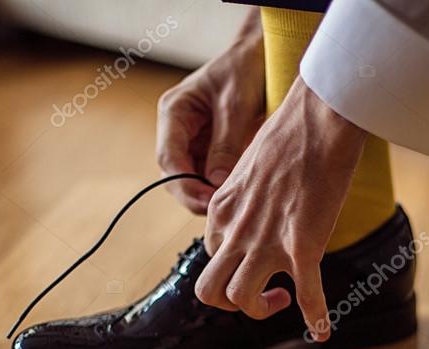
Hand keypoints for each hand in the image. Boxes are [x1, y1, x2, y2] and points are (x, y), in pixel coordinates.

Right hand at [156, 9, 264, 213]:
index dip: (184, 185)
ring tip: (234, 206)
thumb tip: (216, 183)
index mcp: (174, 113)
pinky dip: (221, 189)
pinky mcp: (212, 150)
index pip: (168, 158)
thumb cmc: (245, 68)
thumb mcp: (236, 104)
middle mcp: (178, 130)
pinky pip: (211, 177)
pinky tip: (239, 196)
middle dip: (195, 196)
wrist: (260, 55)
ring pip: (193, 180)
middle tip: (222, 212)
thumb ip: (225, 144)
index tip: (206, 201)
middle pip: (176, 175)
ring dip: (209, 195)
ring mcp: (194, 142)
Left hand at [195, 78, 367, 340]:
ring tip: (284, 300)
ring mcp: (265, 241)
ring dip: (261, 310)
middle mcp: (235, 230)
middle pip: (210, 290)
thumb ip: (248, 193)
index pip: (212, 253)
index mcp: (222, 209)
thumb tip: (262, 201)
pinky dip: (315, 318)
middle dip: (231, 304)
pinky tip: (323, 331)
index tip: (257, 261)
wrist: (318, 118)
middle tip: (260, 295)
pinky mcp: (301, 246)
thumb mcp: (252, 165)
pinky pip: (306, 295)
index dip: (232, 265)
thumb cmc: (292, 132)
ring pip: (240, 299)